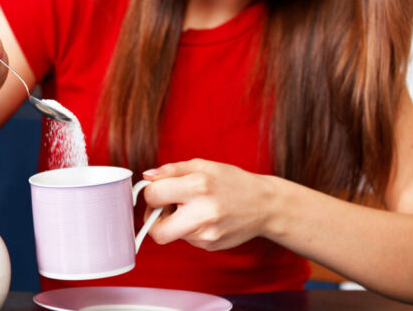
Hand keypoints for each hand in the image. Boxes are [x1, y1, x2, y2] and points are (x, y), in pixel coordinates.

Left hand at [142, 158, 276, 250]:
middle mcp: (203, 213)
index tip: (159, 189)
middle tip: (163, 207)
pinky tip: (204, 218)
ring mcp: (207, 234)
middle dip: (152, 219)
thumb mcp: (203, 166)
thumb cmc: (232, 182)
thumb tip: (147, 177)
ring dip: (173, 222)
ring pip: (171, 235)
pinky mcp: (210, 246)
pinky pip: (186, 239)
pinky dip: (188, 228)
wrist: (264, 204)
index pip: (153, 195)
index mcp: (198, 186)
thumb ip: (171, 170)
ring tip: (192, 208)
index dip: (151, 192)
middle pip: (156, 232)